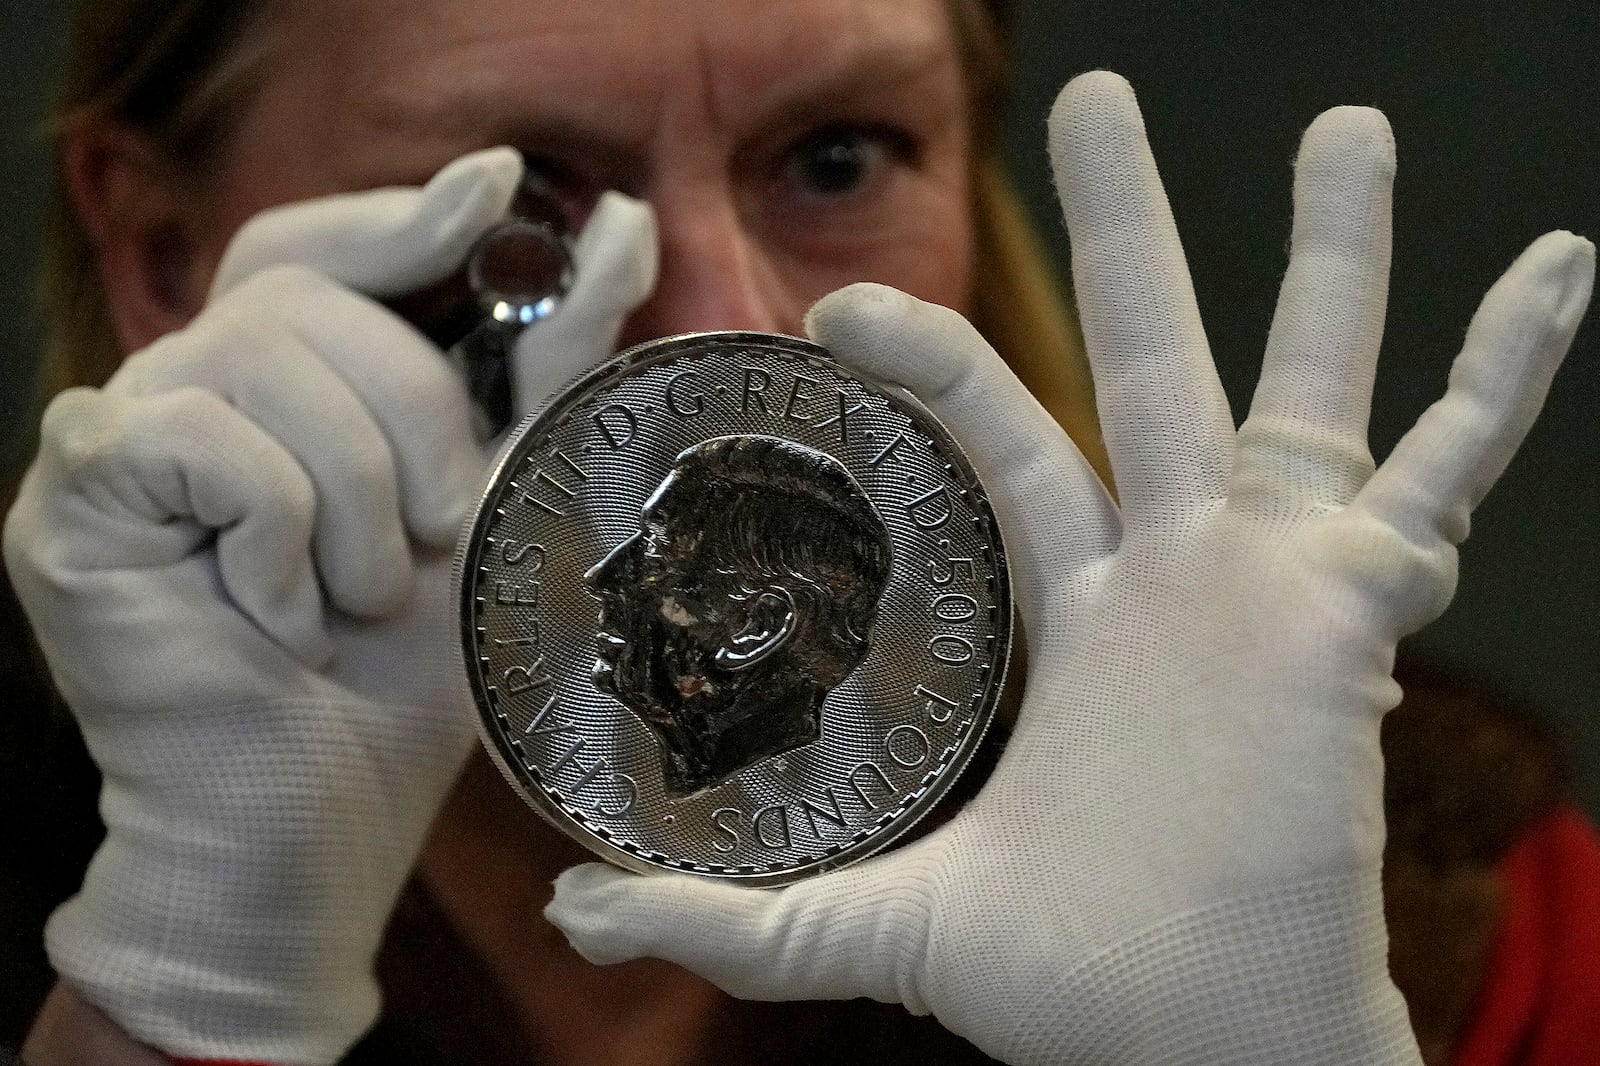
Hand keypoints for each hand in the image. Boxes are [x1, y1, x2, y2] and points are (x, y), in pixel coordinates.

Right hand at [4, 149, 655, 1062]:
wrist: (314, 825)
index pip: (317, 248)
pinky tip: (280, 623)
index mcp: (280, 390)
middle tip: (436, 538)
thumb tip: (628, 229)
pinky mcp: (69, 498)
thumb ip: (545, 370)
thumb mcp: (497, 501)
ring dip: (355, 502)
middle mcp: (186, 391)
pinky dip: (278, 541)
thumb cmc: (402, 681)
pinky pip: (202, 441)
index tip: (502, 185)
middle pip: (311, 299)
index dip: (402, 216)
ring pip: (260, 359)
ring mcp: (116, 438)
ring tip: (357, 601)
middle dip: (413, 422)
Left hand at [545, 72, 1593, 1063]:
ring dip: (1332, 256)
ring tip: (1350, 126)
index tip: (837, 309)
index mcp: (1079, 610)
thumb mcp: (876, 923)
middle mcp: (1178, 570)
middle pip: (1149, 355)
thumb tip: (572, 910)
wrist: (1195, 1047)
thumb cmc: (1071, 986)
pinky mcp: (1349, 616)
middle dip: (1129, 227)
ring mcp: (1271, 581)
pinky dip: (1503, 379)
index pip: (1008, 436)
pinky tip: (1556, 271)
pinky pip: (1442, 475)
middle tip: (1100, 95)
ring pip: (1303, 380)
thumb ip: (731, 913)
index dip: (934, 357)